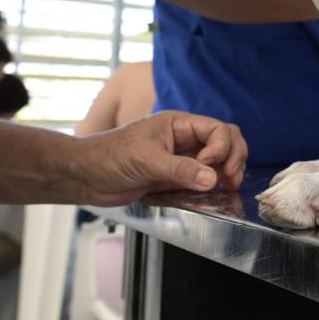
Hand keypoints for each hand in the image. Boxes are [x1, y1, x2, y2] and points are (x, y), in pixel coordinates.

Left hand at [74, 110, 246, 206]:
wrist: (85, 177)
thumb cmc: (109, 157)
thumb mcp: (146, 160)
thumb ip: (180, 169)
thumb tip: (212, 179)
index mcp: (179, 124)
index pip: (217, 129)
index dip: (222, 148)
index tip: (212, 167)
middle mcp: (184, 139)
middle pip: (225, 141)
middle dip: (234, 157)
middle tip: (232, 179)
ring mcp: (181, 158)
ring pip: (218, 161)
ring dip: (227, 172)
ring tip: (228, 187)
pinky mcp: (176, 177)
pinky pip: (203, 179)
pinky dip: (213, 187)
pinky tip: (215, 195)